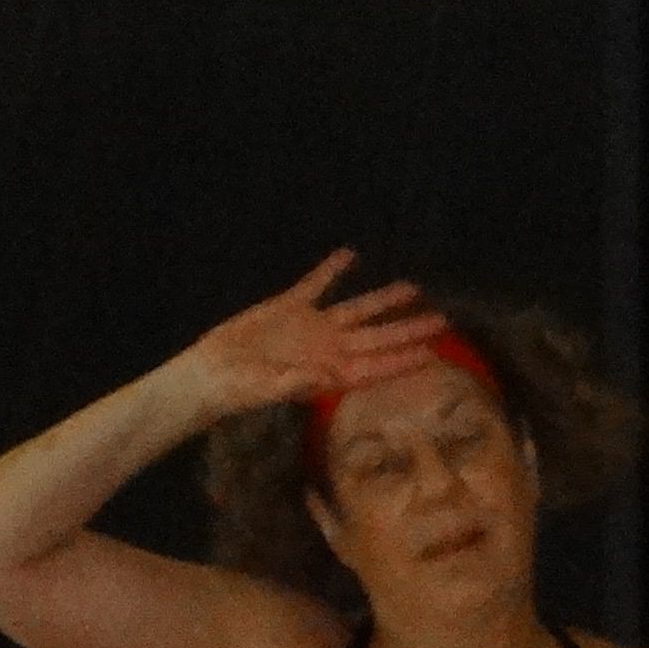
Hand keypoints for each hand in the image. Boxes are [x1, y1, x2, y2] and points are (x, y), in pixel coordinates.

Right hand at [177, 250, 449, 424]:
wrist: (206, 376)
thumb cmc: (236, 392)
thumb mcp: (267, 390)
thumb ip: (297, 383)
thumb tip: (327, 377)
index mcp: (327, 373)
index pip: (374, 367)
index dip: (402, 359)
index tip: (432, 353)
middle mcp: (328, 349)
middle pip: (377, 337)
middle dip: (408, 329)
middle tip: (442, 319)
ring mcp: (311, 328)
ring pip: (356, 310)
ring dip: (383, 299)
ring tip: (412, 287)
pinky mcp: (288, 308)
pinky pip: (315, 285)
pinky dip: (331, 270)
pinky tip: (349, 254)